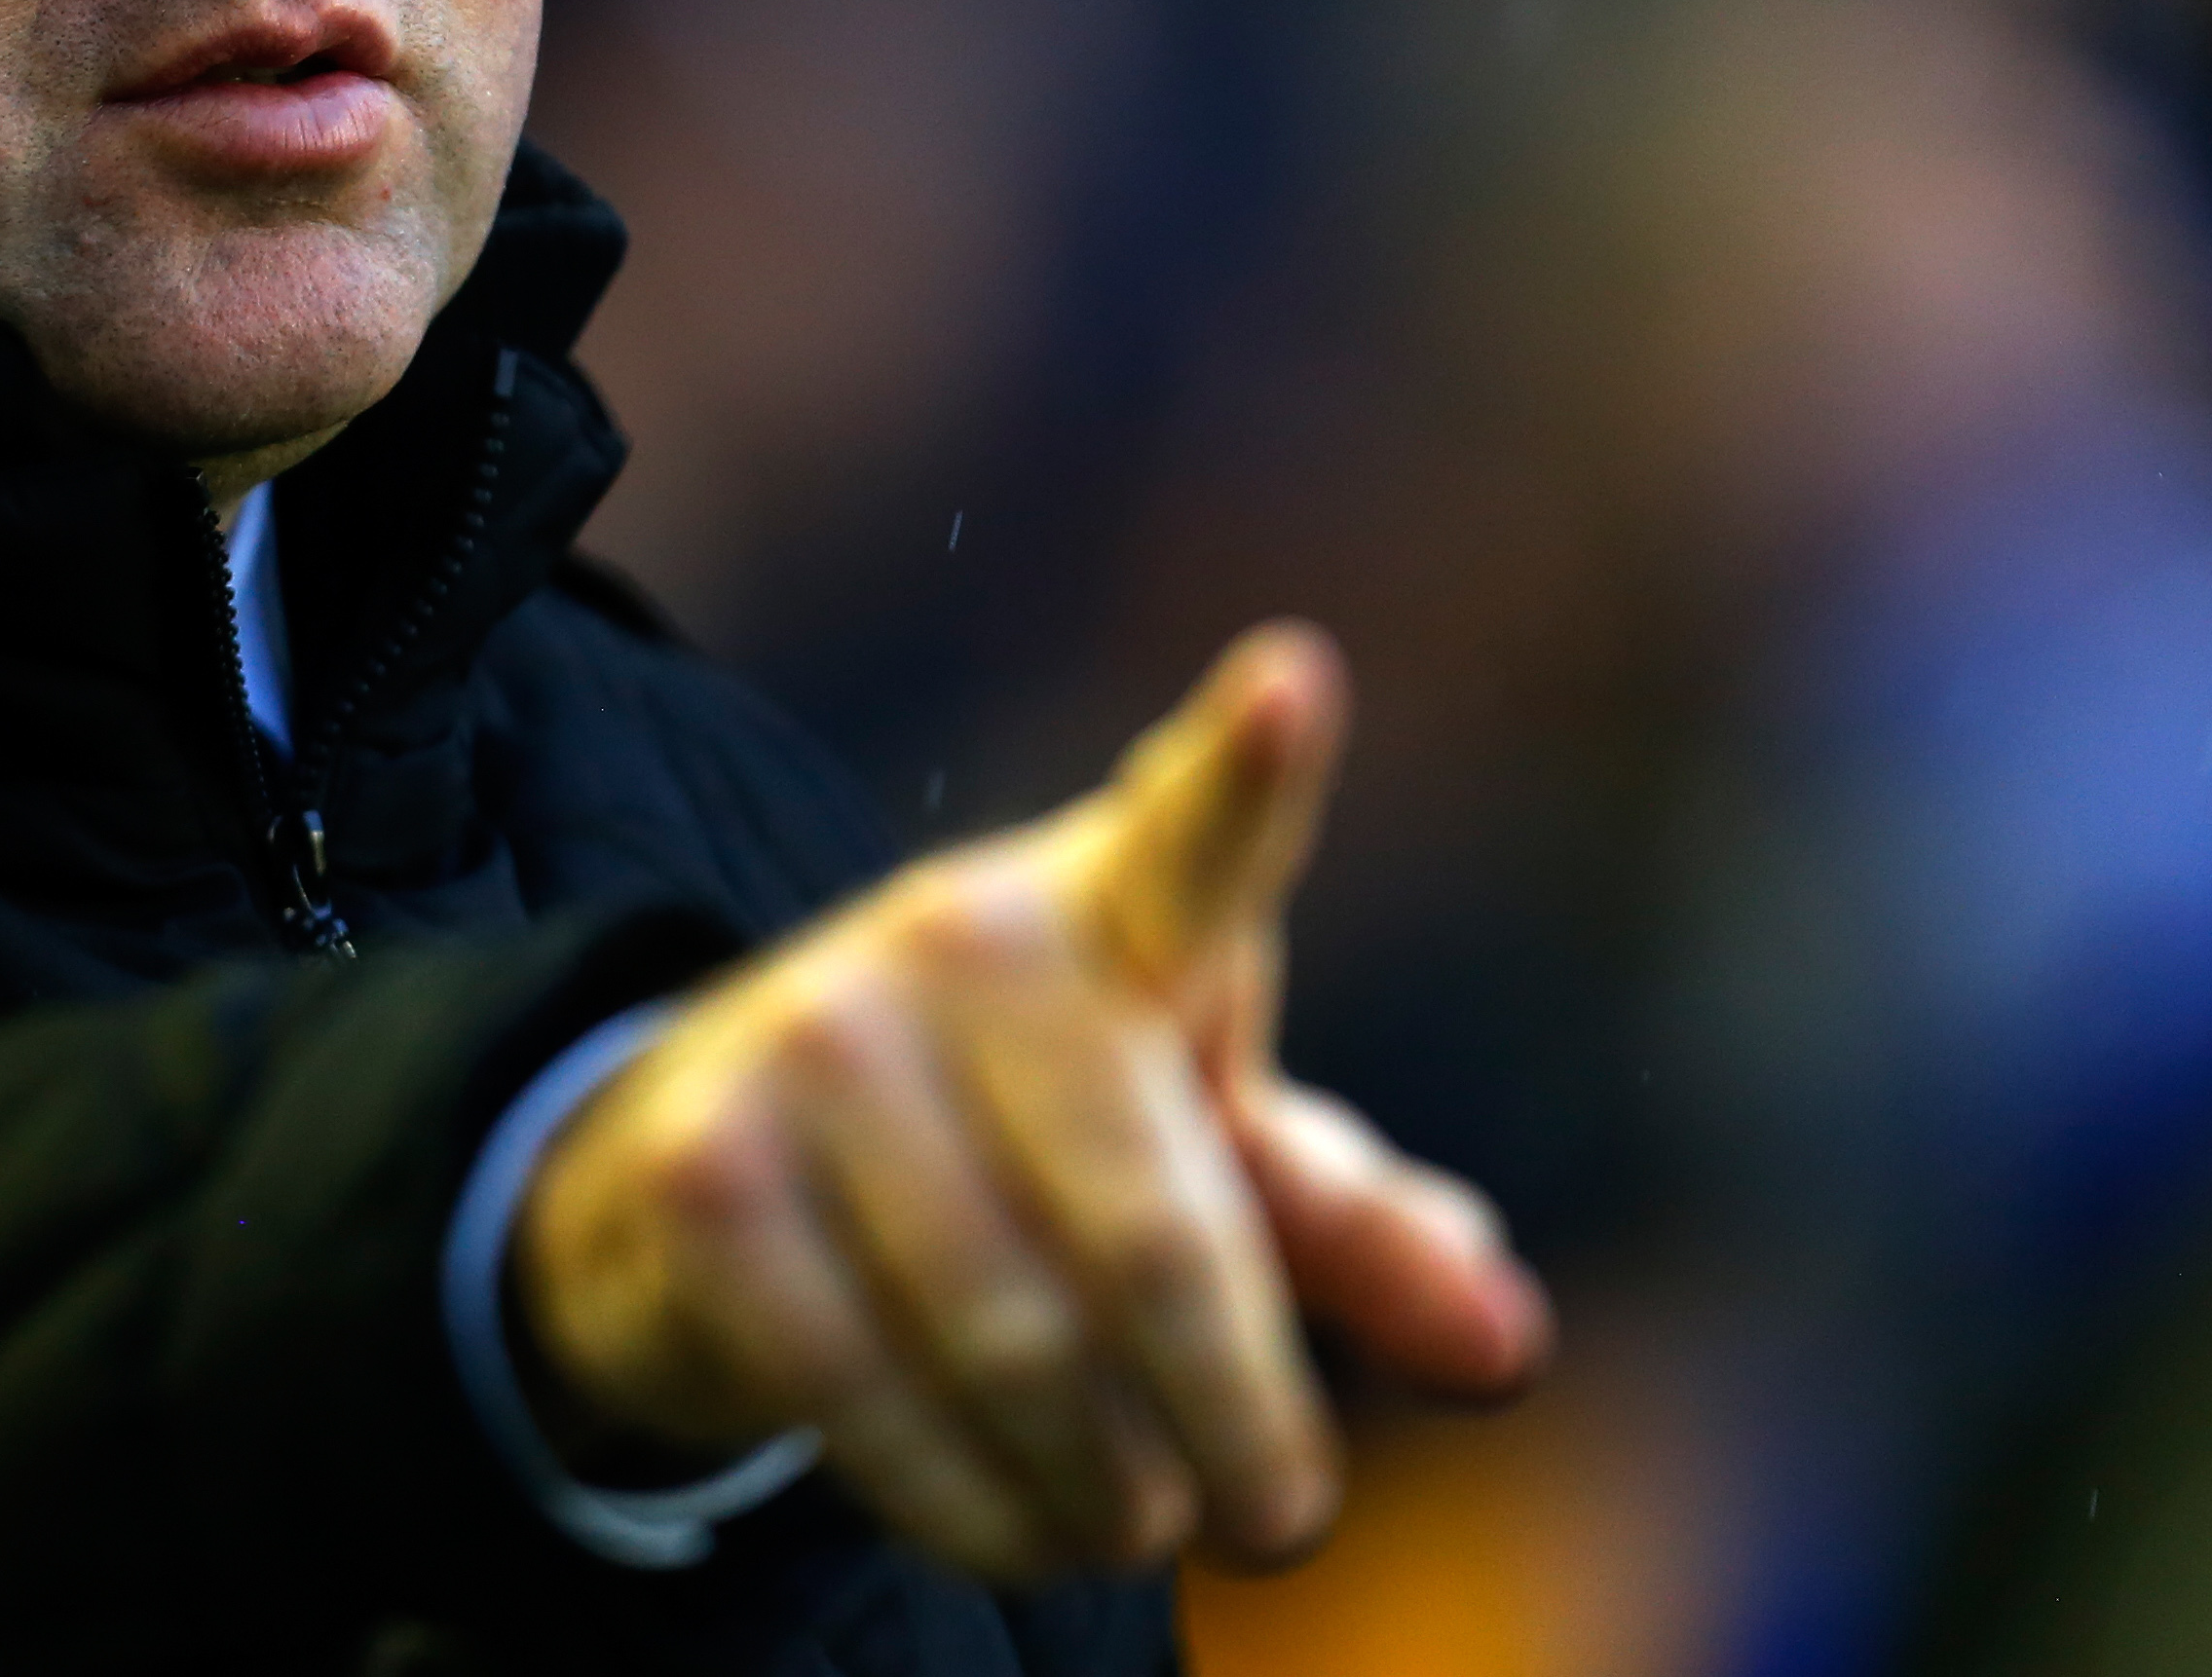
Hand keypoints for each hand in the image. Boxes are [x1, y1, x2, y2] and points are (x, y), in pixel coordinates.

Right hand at [507, 622, 1549, 1579]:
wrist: (719, 1160)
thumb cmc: (1027, 1142)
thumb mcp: (1199, 1153)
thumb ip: (1357, 1233)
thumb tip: (1502, 1343)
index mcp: (1113, 908)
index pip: (1196, 840)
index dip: (1249, 766)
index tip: (1299, 683)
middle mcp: (960, 940)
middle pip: (1153, 1248)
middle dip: (1236, 1423)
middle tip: (1274, 1513)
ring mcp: (817, 1044)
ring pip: (1021, 1352)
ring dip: (1105, 1492)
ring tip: (1132, 1524)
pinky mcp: (708, 1172)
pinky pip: (876, 1405)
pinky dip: (977, 1512)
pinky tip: (1019, 1527)